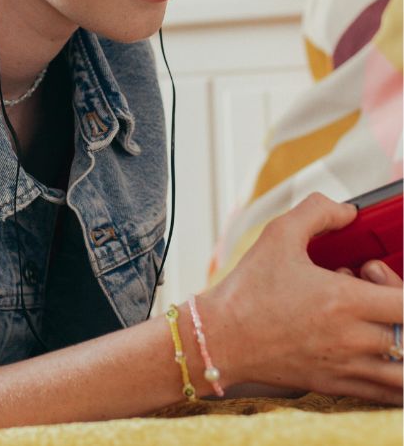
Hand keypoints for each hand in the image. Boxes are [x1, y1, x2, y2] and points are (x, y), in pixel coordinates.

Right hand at [201, 193, 402, 404]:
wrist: (219, 338)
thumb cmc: (246, 290)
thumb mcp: (278, 235)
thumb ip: (317, 212)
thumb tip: (347, 211)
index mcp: (344, 301)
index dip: (401, 285)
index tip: (375, 272)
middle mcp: (352, 339)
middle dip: (398, 309)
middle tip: (369, 292)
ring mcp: (347, 367)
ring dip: (399, 344)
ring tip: (376, 325)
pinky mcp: (336, 386)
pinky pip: (387, 394)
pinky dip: (392, 376)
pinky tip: (369, 351)